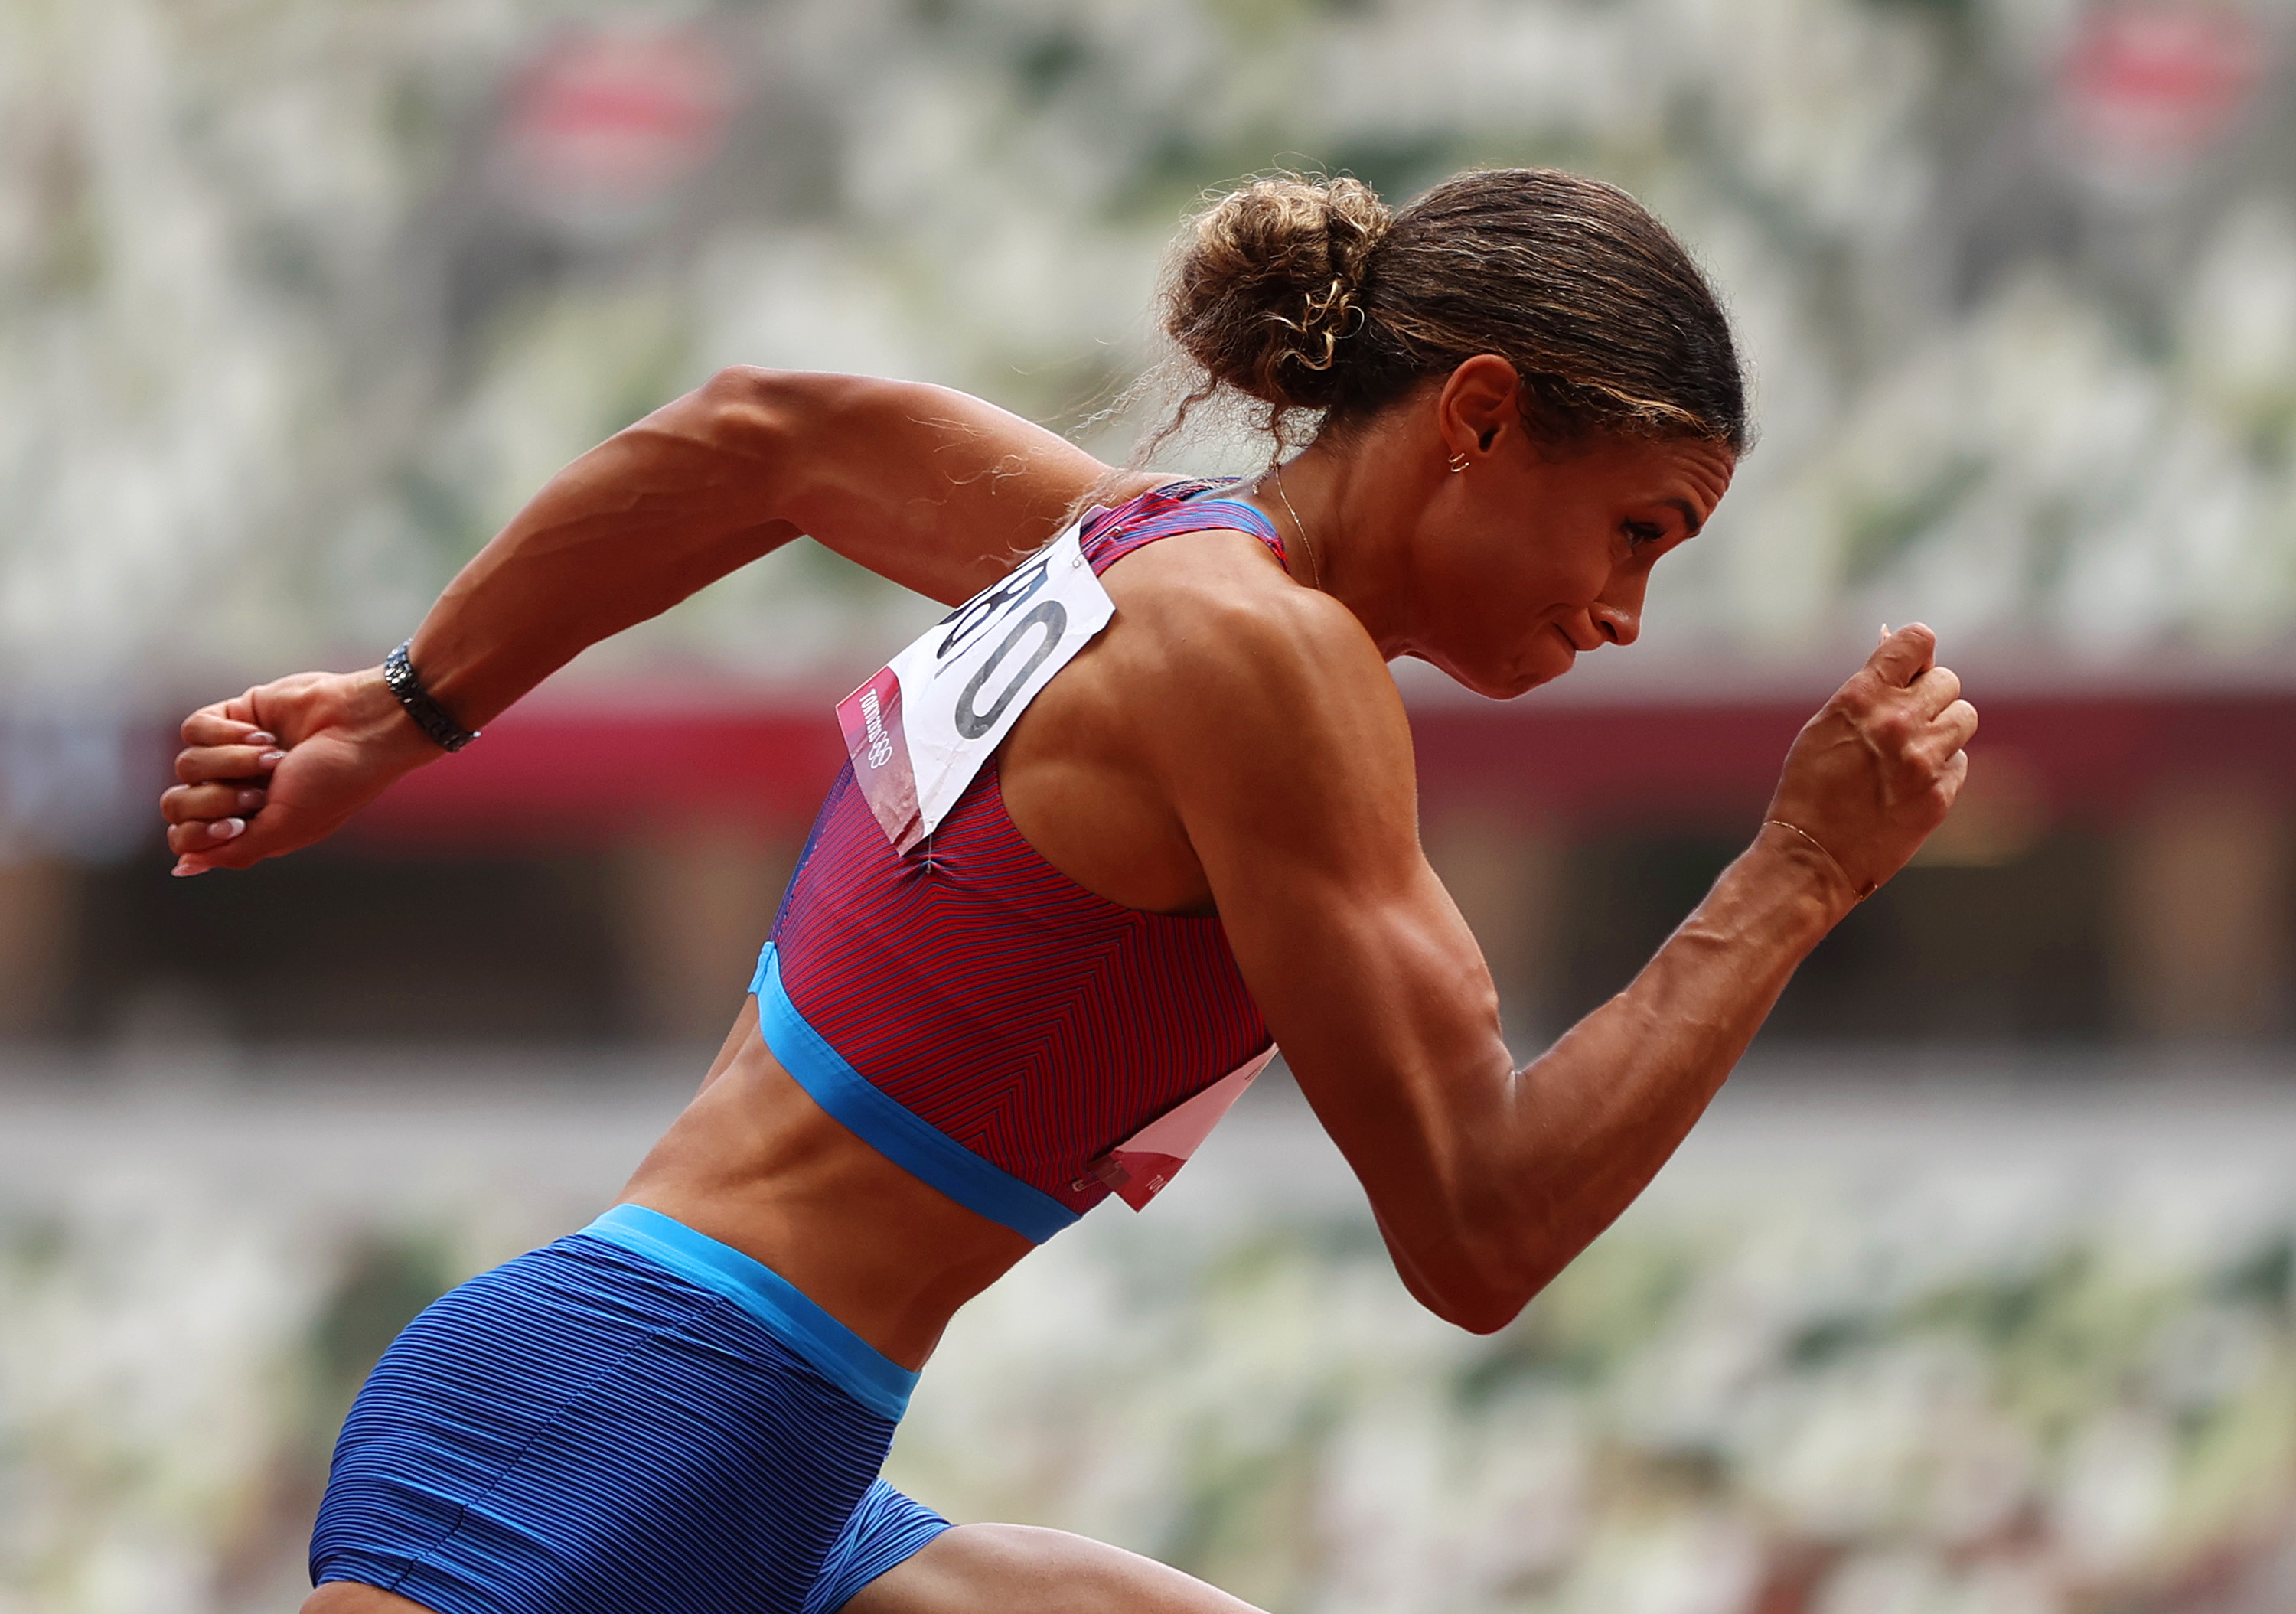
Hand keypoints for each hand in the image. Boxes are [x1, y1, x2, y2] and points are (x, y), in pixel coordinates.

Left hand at [160, 668, 439, 874]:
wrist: (361, 727)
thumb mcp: (286, 829)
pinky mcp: (232, 716)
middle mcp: (235, 791)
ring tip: (274, 757)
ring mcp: (230, 754)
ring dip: (233, 762)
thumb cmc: (335, 783)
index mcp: (248, 824)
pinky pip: (194, 729)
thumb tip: (182, 867)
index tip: (238, 824)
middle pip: (176, 804)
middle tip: (260, 793)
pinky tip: (263, 735)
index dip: (200, 833)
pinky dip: (227, 735)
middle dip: (216, 799)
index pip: (186, 837)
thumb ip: (233, 851)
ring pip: (186, 764)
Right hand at [1764, 624, 1977, 903]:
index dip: (1918, 649)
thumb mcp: (1824, 727)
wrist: (1811, 858)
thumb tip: (1893, 641)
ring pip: (1964, 717)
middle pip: (1948, 681)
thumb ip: (1865, 690)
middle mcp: (1897, 723)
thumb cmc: (1808, 789)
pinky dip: (1942, 768)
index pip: (1918, 641)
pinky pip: (1960, 761)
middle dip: (1930, 697)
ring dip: (1944, 729)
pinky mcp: (1941, 795)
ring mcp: (1924, 761)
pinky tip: (1909, 785)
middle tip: (1905, 720)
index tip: (1912, 664)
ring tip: (1912, 751)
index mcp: (1861, 698)